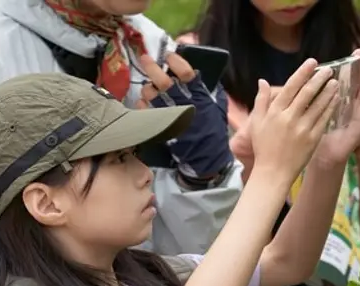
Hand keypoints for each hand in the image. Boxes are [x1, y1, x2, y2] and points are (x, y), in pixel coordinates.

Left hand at [138, 53, 232, 179]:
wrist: (205, 158)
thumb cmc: (213, 132)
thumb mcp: (217, 108)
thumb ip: (209, 90)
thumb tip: (199, 72)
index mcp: (199, 97)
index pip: (186, 73)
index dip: (175, 61)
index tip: (169, 55)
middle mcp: (182, 104)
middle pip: (163, 81)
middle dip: (152, 67)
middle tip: (145, 58)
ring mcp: (168, 116)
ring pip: (151, 94)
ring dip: (147, 86)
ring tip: (149, 85)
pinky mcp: (159, 127)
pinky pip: (145, 110)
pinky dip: (142, 104)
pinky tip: (145, 102)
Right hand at [248, 59, 339, 183]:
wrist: (273, 173)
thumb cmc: (264, 148)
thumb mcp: (257, 123)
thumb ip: (261, 100)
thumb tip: (261, 81)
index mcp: (274, 112)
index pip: (291, 86)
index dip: (303, 72)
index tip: (312, 63)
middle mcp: (288, 118)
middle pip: (307, 92)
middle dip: (319, 78)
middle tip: (328, 69)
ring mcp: (302, 128)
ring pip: (318, 104)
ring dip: (328, 91)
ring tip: (335, 81)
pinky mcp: (312, 138)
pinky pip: (324, 119)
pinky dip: (330, 107)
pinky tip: (336, 99)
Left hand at [313, 48, 359, 165]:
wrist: (324, 153)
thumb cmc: (316, 133)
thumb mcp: (312, 112)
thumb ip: (311, 98)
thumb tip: (302, 81)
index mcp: (337, 97)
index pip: (345, 77)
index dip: (350, 65)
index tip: (355, 51)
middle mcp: (349, 101)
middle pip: (358, 79)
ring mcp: (359, 109)